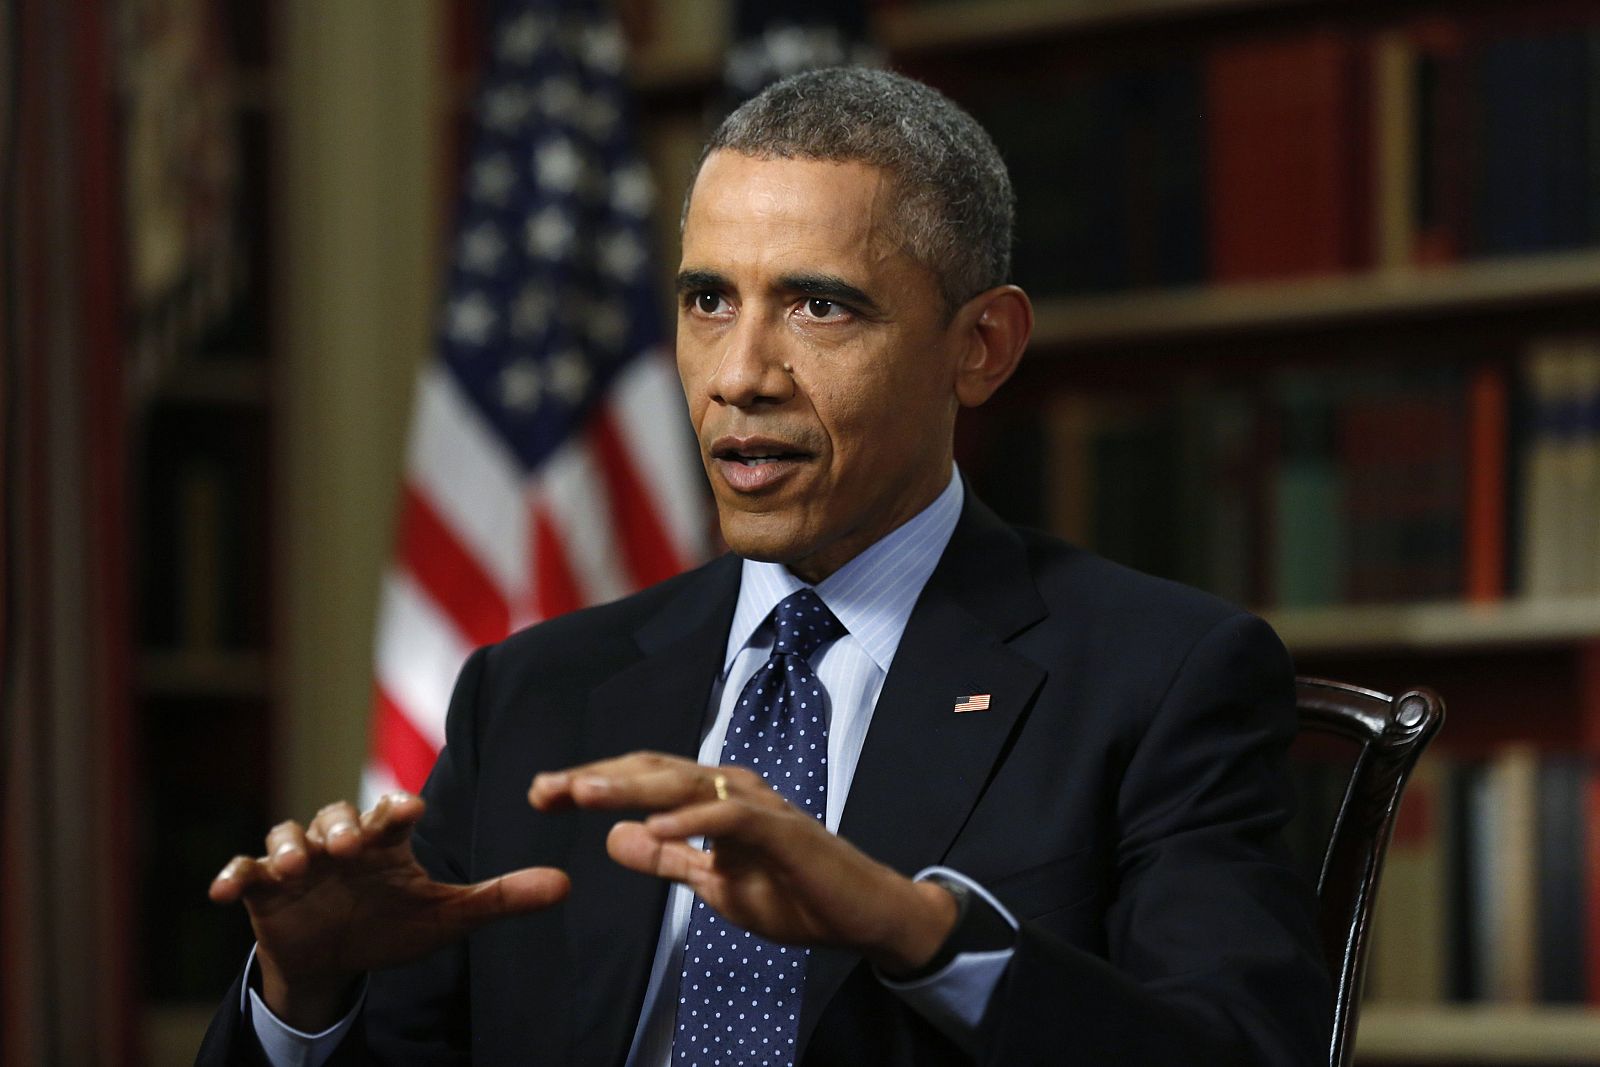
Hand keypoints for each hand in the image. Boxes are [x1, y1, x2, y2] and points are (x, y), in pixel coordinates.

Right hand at [209, 792, 568, 1030]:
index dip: (398, 809)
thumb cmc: (393, 924)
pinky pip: (244, 871)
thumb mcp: (447, 917)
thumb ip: (501, 898)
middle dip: (340, 827)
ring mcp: (299, 861)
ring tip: (295, 866)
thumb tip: (568, 885)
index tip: (411, 810)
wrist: (337, 957)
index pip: (391, 814)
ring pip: (289, 835)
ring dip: (289, 846)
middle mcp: (342, 841)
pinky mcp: (262, 888)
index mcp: (386, 842)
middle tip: (347, 845)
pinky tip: (224, 889)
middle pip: (337, 817)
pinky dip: (235, 873)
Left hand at [529, 752, 954, 973]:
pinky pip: (732, 818)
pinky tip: (655, 827)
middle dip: (597, 779)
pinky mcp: (782, 830)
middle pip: (654, 773)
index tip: (543, 794)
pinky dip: (693, 820)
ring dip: (632, 787)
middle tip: (544, 789)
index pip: (643, 781)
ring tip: (584, 793)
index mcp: (713, 799)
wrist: (862, 913)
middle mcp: (732, 790)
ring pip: (686, 784)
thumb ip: (668, 859)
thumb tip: (615, 839)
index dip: (593, 784)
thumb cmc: (795, 891)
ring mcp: (758, 806)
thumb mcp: (715, 881)